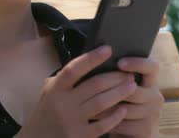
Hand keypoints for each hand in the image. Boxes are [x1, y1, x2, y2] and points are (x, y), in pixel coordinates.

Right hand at [15, 45, 137, 137]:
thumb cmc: (45, 113)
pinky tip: (123, 109)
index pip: (74, 69)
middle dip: (115, 77)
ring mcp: (72, 121)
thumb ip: (64, 79)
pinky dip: (115, 116)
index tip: (108, 49)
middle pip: (94, 85)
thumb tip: (88, 62)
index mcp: (55, 89)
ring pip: (101, 103)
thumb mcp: (48, 92)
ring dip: (120, 93)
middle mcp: (63, 104)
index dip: (91, 58)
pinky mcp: (80, 137)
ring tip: (132, 86)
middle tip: (128, 72)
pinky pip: (102, 125)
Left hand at [94, 56, 163, 137]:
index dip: (137, 63)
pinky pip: (123, 123)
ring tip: (88, 103)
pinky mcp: (147, 130)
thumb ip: (118, 75)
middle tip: (91, 86)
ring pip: (125, 108)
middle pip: (133, 90)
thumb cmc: (124, 103)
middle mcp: (155, 96)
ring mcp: (153, 114)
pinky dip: (107, 121)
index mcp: (151, 81)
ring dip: (105, 107)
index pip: (152, 67)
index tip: (119, 62)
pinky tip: (96, 118)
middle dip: (111, 90)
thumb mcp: (123, 87)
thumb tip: (98, 57)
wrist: (133, 131)